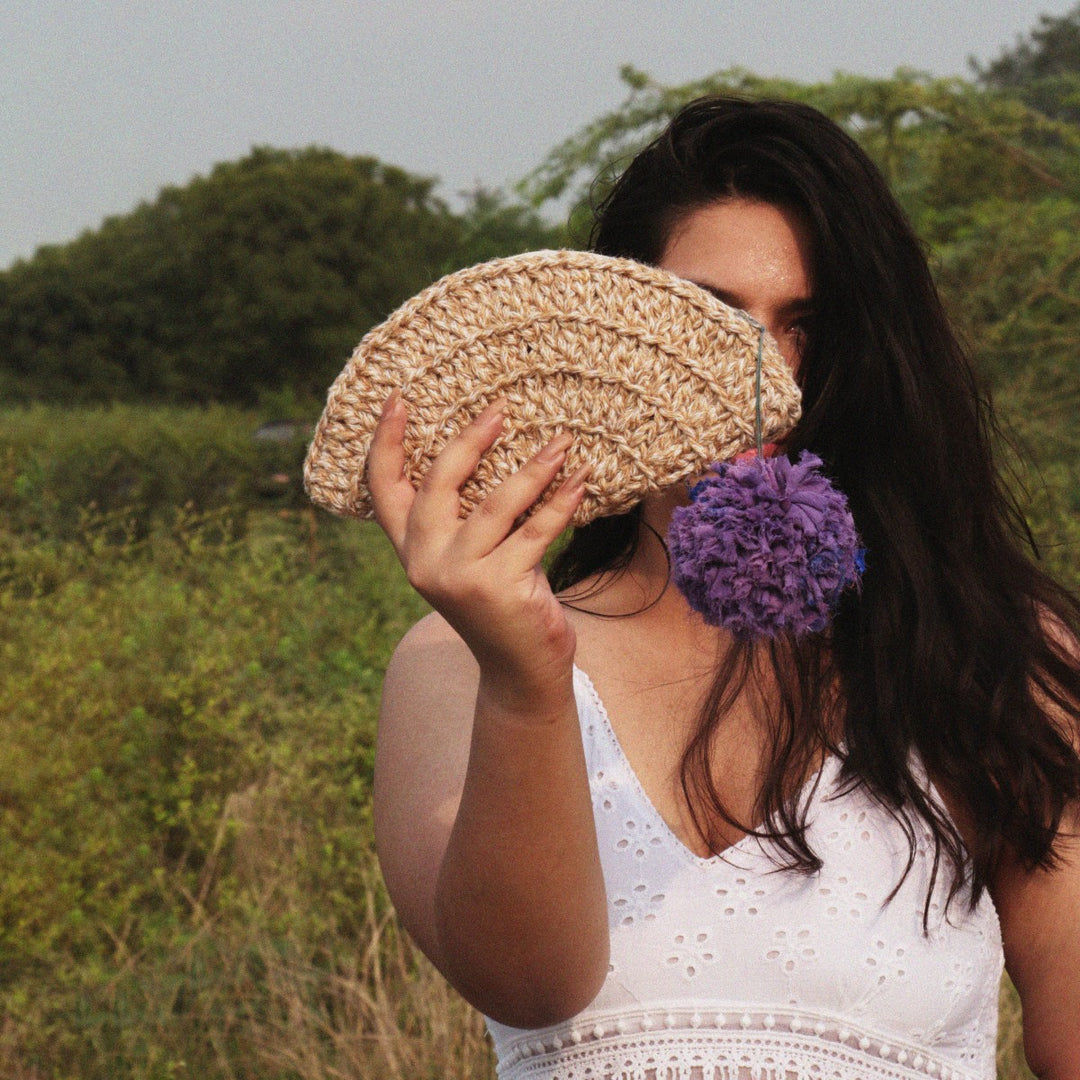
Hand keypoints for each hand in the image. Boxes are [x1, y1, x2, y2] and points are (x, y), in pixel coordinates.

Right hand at [367, 393, 589, 704]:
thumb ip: (466, 515)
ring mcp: (460, 577)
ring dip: (534, 468)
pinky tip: (581, 481)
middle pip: (438, 484)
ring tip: (563, 442)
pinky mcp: (499, 588)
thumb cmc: (503, 600)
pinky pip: (535, 532)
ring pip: (496, 504)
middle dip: (469, 440)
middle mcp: (425, 562)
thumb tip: (496, 444)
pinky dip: (561, 503)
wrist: (520, 670)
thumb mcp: (473, 557)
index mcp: (411, 550)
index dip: (385, 442)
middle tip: (500, 409)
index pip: (383, 489)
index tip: (396, 399)